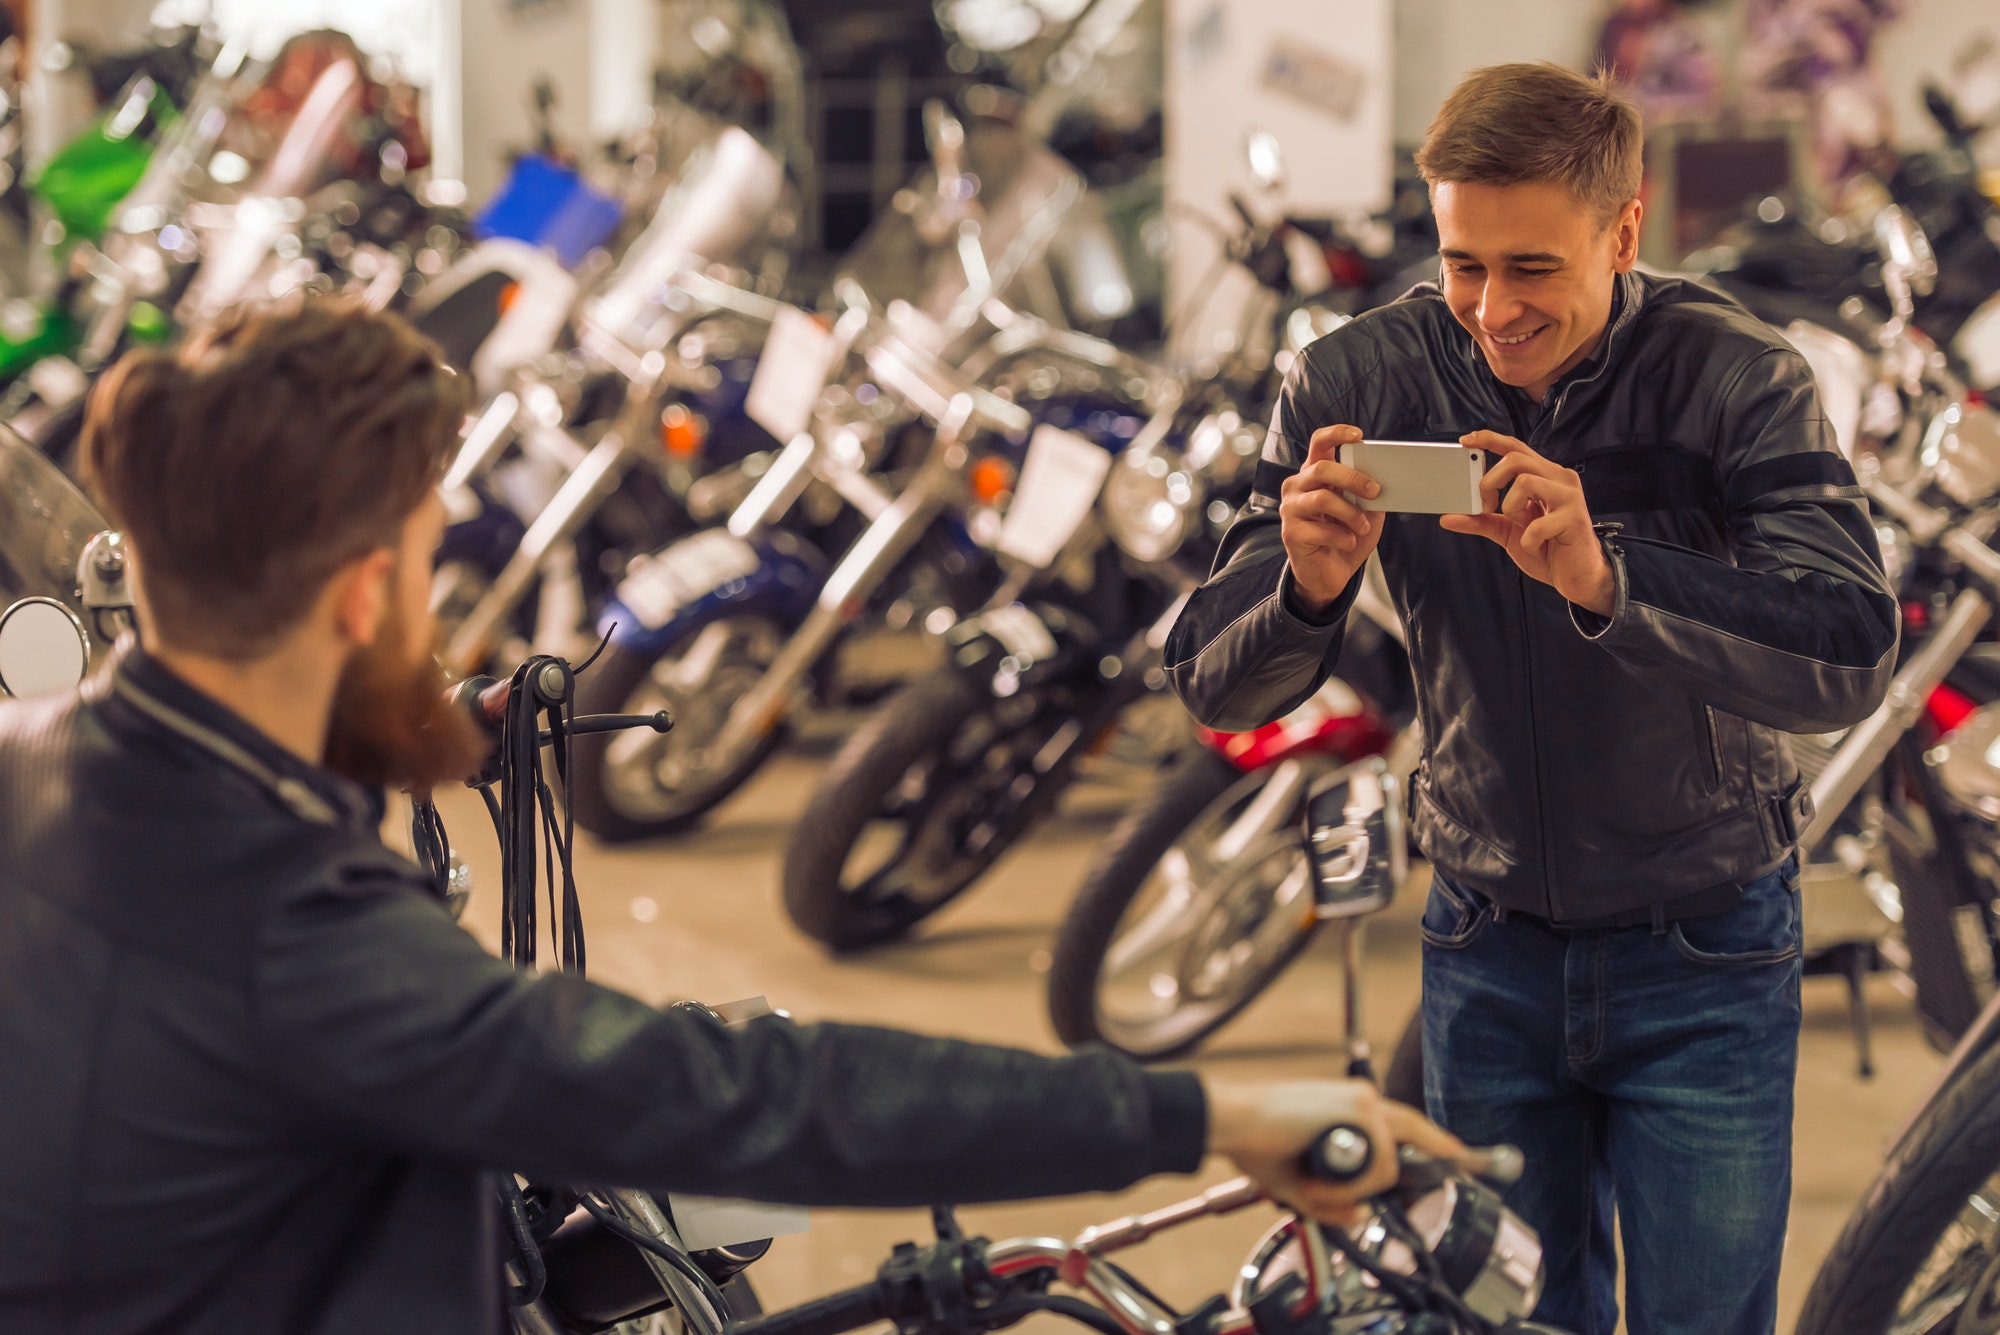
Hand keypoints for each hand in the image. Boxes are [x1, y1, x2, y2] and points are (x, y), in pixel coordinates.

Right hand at [1205, 1078, 1463, 1224]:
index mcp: (1350, 1106)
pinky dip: (1352, 1183)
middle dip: (1401, 1172)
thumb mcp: (1303, 1184)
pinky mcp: (1363, 1113)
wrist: (1235, 1120)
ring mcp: (1366, 1104)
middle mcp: (1365, 1099)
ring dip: (1353, 1188)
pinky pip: (1378, 1169)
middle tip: (1388, 1181)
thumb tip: (1359, 1216)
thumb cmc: (1258, 1143)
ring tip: (1311, 1181)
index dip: (1434, 1141)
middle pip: (1409, 1143)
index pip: (1404, 1125)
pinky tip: (1318, 1172)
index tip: (1459, 1154)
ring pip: (1388, 1167)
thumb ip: (1334, 1202)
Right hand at [1280, 425, 1385, 613]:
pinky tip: (1348, 543)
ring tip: (1363, 528)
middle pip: (1321, 468)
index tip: (1358, 436)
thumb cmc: (1345, 538)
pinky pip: (1322, 529)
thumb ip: (1369, 494)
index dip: (1336, 434)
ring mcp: (1290, 509)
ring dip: (1351, 514)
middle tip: (1375, 491)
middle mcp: (1297, 487)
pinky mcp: (1290, 533)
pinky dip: (1343, 538)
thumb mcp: (1365, 512)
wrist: (1329, 575)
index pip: (1318, 443)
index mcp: (1314, 474)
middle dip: (1353, 478)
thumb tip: (1383, 480)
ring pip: (1323, 498)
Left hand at [1439, 431, 1614, 614]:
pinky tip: (1536, 545)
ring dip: (1512, 509)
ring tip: (1522, 526)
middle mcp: (1559, 479)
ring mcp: (1569, 496)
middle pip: (1515, 459)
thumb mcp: (1507, 532)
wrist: (1578, 576)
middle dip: (1490, 482)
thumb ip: (1482, 521)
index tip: (1466, 441)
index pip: (1516, 448)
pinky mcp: (1574, 518)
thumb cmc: (1547, 548)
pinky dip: (1528, 540)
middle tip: (1488, 506)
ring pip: (1526, 481)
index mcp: (1544, 476)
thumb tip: (1448, 517)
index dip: (1490, 440)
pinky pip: (1537, 523)